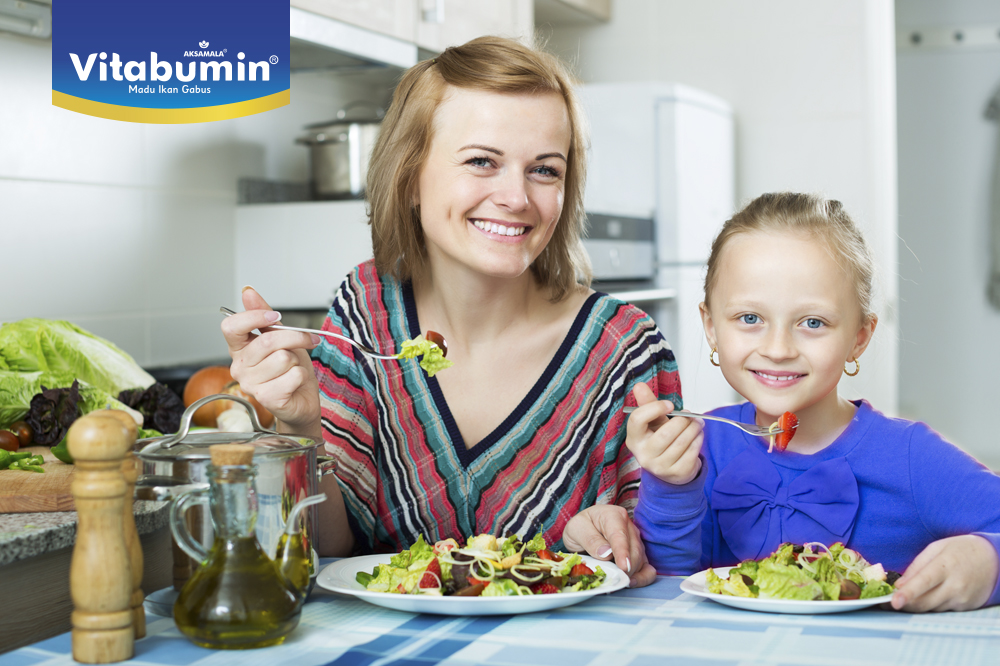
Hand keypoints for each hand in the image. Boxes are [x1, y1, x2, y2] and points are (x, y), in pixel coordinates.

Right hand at [221, 287, 322, 437]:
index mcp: (239, 349)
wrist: (302, 399)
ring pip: (283, 358)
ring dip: (297, 361)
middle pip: (267, 341)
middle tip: (307, 341)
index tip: (274, 316)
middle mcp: (239, 367)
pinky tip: (294, 383)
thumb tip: (248, 291)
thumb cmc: (290, 369)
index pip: (231, 326)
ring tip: (293, 369)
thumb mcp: (280, 336)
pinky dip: (302, 376)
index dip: (254, 317)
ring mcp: (250, 384)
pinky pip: (293, 375)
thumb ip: (264, 314)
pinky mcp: (266, 399)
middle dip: (295, 338)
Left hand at [562, 504, 656, 587]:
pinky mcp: (639, 554)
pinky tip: (632, 583)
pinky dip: (643, 578)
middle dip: (626, 568)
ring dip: (631, 574)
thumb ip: (590, 539)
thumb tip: (606, 554)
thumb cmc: (582, 527)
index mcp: (613, 516)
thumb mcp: (576, 528)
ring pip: (640, 560)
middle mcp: (629, 527)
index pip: (619, 536)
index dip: (622, 552)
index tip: (624, 567)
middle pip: (634, 550)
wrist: (585, 528)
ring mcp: (636, 541)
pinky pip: (647, 568)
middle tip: (614, 580)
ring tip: (618, 582)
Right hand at [625, 382, 703, 484]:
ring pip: (682, 442)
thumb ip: (647, 403)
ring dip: (694, 428)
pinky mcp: (676, 473)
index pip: (637, 419)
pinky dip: (698, 440)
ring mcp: (659, 467)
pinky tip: (697, 436)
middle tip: (690, 415)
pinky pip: (692, 452)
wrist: (670, 467)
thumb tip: (639, 385)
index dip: (655, 408)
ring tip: (697, 422)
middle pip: (665, 433)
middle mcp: (643, 455)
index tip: (669, 404)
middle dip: (683, 420)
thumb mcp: (653, 421)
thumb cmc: (660, 439)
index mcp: (634, 439)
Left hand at [891, 535, 998, 611]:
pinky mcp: (965, 607)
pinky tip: (930, 594)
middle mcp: (955, 585)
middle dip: (904, 603)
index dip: (908, 593)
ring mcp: (961, 599)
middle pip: (924, 602)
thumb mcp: (936, 548)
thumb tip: (900, 584)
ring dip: (916, 604)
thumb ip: (916, 566)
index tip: (894, 601)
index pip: (924, 582)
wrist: (993, 561)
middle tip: (888, 601)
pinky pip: (940, 610)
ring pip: (930, 608)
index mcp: (945, 566)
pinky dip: (930, 604)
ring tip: (908, 594)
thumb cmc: (961, 550)